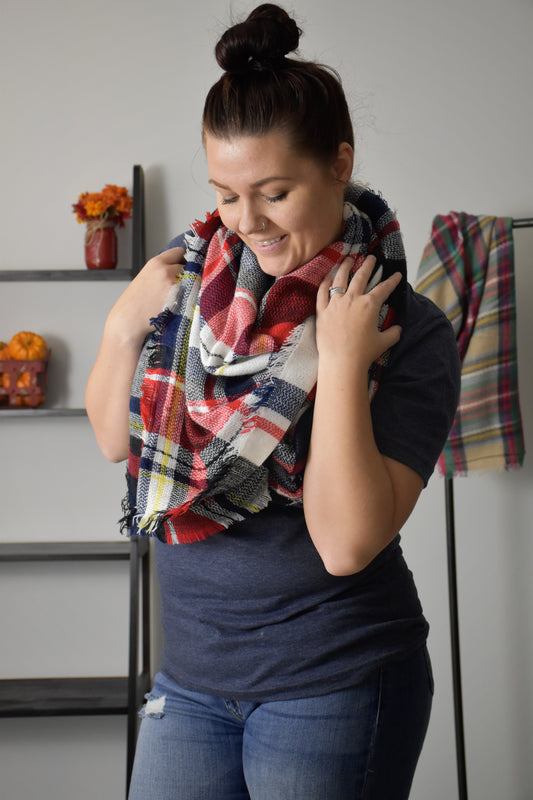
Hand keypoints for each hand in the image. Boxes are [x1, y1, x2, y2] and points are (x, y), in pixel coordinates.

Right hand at [107, 246, 185, 345]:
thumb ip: (161, 270)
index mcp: (155, 263)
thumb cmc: (134, 303)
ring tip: (178, 295)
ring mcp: (173, 284)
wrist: (129, 320)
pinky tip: (180, 302)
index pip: (179, 251)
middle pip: (188, 265)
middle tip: (180, 284)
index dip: (183, 259)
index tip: (184, 265)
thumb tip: (180, 268)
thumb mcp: (145, 277)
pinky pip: (192, 292)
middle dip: (187, 273)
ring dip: (190, 285)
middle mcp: (165, 270)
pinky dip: (190, 296)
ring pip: (192, 279)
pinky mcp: (179, 298)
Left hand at [316, 254, 401, 370]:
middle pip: (361, 277)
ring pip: (340, 279)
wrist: (341, 362)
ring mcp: (335, 304)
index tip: (396, 274)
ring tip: (348, 259)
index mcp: (370, 305)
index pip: (383, 288)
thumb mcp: (384, 342)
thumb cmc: (364, 353)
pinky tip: (327, 276)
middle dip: (368, 265)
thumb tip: (398, 329)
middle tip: (371, 258)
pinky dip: (324, 283)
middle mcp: (352, 299)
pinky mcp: (322, 311)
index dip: (392, 281)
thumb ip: (393, 333)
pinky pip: (322, 293)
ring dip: (345, 267)